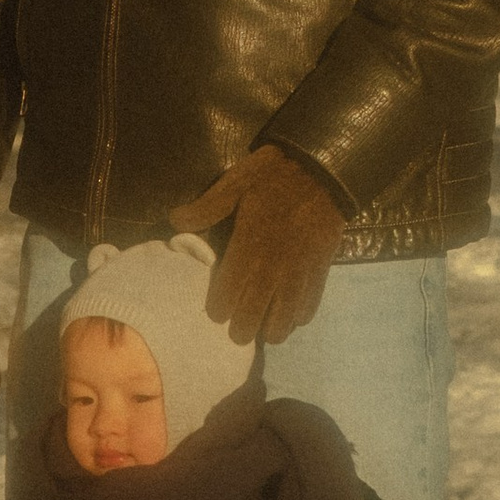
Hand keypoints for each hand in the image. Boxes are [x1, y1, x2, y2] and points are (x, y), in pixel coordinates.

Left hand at [171, 145, 347, 345]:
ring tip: (262, 325)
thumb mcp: (236, 183)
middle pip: (251, 320)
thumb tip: (174, 221)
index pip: (225, 300)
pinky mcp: (320, 273)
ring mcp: (298, 275)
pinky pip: (308, 310)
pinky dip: (296, 318)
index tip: (217, 306)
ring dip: (269, 329)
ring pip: (282, 323)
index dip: (217, 310)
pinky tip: (289, 314)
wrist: (325, 171)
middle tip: (236, 324)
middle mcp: (272, 270)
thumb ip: (206, 207)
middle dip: (240, 328)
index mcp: (247, 249)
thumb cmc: (275, 175)